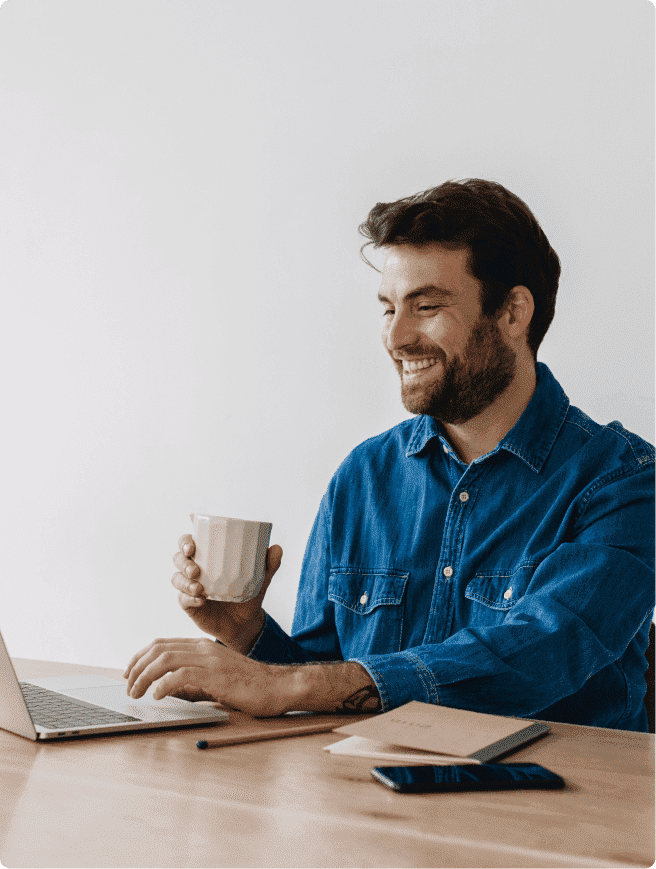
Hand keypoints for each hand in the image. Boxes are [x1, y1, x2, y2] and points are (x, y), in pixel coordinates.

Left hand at [122, 637, 287, 716]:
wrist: (277, 687)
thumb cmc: (248, 686)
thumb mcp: (214, 681)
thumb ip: (192, 683)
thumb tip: (167, 691)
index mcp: (202, 647)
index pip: (162, 644)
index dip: (140, 656)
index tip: (128, 672)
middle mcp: (203, 648)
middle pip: (159, 649)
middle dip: (137, 666)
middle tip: (128, 686)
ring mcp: (210, 659)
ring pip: (166, 659)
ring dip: (145, 676)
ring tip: (136, 693)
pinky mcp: (216, 674)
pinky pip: (182, 675)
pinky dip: (164, 684)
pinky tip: (157, 696)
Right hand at [172, 534, 282, 650]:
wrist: (246, 622)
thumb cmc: (249, 594)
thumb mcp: (261, 578)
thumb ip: (269, 564)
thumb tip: (277, 548)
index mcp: (209, 557)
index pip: (189, 543)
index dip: (185, 542)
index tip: (192, 546)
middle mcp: (196, 569)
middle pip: (178, 558)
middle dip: (183, 561)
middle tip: (195, 569)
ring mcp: (190, 587)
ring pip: (176, 578)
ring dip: (184, 581)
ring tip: (199, 588)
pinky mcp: (189, 605)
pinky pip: (182, 599)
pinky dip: (189, 599)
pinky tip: (201, 600)